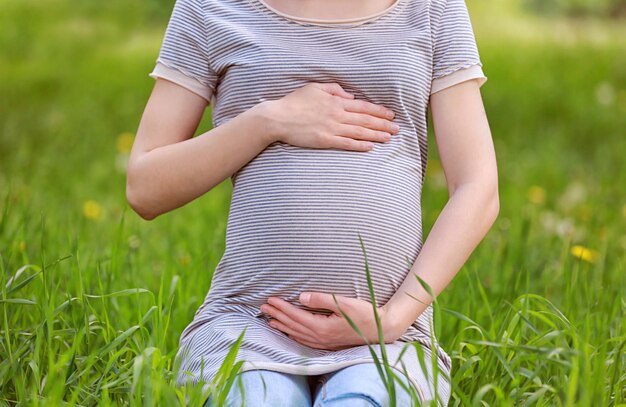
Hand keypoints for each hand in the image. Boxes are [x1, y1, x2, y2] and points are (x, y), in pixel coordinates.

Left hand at [259, 292, 404, 350]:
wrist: (380, 330)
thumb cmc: (364, 314)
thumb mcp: (343, 303)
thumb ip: (321, 300)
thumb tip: (301, 297)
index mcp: (321, 327)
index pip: (295, 315)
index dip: (281, 307)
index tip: (270, 299)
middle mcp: (320, 337)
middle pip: (292, 325)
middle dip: (277, 315)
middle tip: (263, 307)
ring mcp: (323, 343)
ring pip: (296, 334)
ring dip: (282, 326)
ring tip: (270, 319)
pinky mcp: (328, 344)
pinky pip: (305, 341)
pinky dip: (293, 335)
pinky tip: (289, 332)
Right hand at [260, 82, 399, 151]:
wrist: (278, 117)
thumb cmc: (294, 102)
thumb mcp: (314, 88)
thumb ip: (334, 89)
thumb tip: (350, 96)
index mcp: (336, 101)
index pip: (363, 106)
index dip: (379, 111)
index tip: (391, 115)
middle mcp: (337, 114)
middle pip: (365, 120)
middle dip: (383, 125)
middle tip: (397, 129)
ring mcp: (331, 128)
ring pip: (359, 132)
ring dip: (376, 136)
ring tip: (389, 139)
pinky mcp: (324, 140)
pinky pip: (346, 143)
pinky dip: (359, 146)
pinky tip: (370, 148)